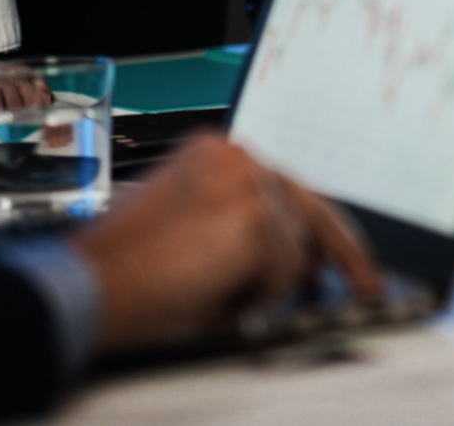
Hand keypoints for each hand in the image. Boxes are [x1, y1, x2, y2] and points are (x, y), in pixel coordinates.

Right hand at [68, 135, 381, 351]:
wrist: (86, 287)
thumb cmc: (121, 270)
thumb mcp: (187, 228)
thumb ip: (237, 226)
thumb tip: (297, 257)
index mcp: (217, 153)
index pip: (289, 187)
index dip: (323, 227)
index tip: (349, 258)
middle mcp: (236, 156)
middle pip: (311, 208)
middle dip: (342, 253)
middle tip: (367, 286)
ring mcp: (248, 183)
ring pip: (296, 251)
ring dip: (265, 287)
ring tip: (217, 297)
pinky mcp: (254, 219)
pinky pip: (283, 276)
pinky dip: (257, 300)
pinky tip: (220, 299)